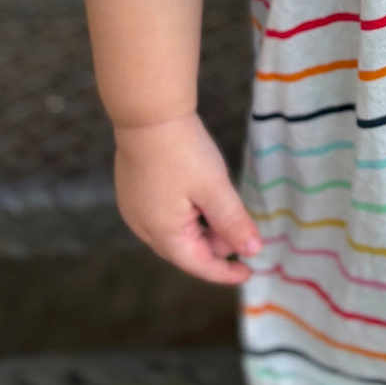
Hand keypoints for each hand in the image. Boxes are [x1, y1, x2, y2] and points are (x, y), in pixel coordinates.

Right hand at [112, 111, 261, 284]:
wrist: (147, 113)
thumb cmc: (183, 152)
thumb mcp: (215, 188)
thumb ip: (233, 222)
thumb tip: (253, 251)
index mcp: (164, 234)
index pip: (199, 265)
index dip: (225, 272)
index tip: (249, 271)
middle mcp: (143, 228)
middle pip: (185, 249)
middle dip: (215, 244)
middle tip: (240, 226)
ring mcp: (134, 209)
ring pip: (174, 231)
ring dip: (201, 227)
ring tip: (222, 208)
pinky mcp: (132, 191)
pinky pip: (163, 215)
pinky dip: (186, 214)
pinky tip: (200, 196)